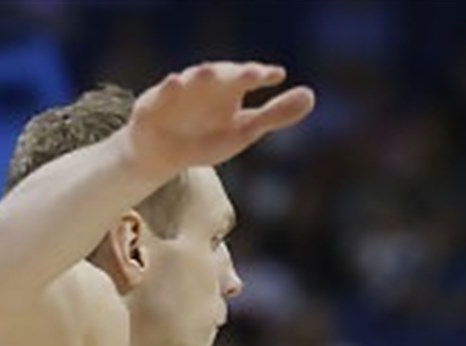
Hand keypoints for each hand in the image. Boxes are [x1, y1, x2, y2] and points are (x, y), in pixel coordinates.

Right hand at [127, 62, 314, 174]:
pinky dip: (169, 88)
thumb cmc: (207, 137)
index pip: (248, 77)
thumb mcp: (245, 130)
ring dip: (201, 75)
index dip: (261, 75)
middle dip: (235, 73)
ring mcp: (180, 92)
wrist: (163, 154)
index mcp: (229, 89)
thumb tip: (311, 95)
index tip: (276, 75)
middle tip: (252, 74)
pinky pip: (162, 93)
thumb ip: (276, 114)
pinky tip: (175, 82)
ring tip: (211, 71)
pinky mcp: (154, 103)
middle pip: (222, 75)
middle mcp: (206, 84)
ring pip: (192, 79)